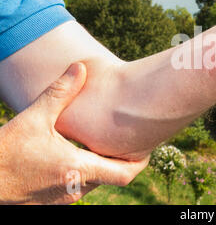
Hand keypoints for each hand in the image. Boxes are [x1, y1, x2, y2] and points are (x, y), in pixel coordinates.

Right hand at [0, 63, 147, 204]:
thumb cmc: (5, 151)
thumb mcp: (34, 118)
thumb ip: (60, 92)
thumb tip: (80, 67)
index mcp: (78, 169)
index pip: (125, 174)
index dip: (140, 162)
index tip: (145, 147)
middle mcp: (75, 190)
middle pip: (112, 177)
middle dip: (120, 159)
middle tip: (125, 139)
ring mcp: (63, 201)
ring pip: (95, 182)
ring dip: (101, 165)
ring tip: (102, 144)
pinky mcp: (51, 204)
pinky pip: (78, 188)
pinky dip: (84, 173)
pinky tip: (77, 154)